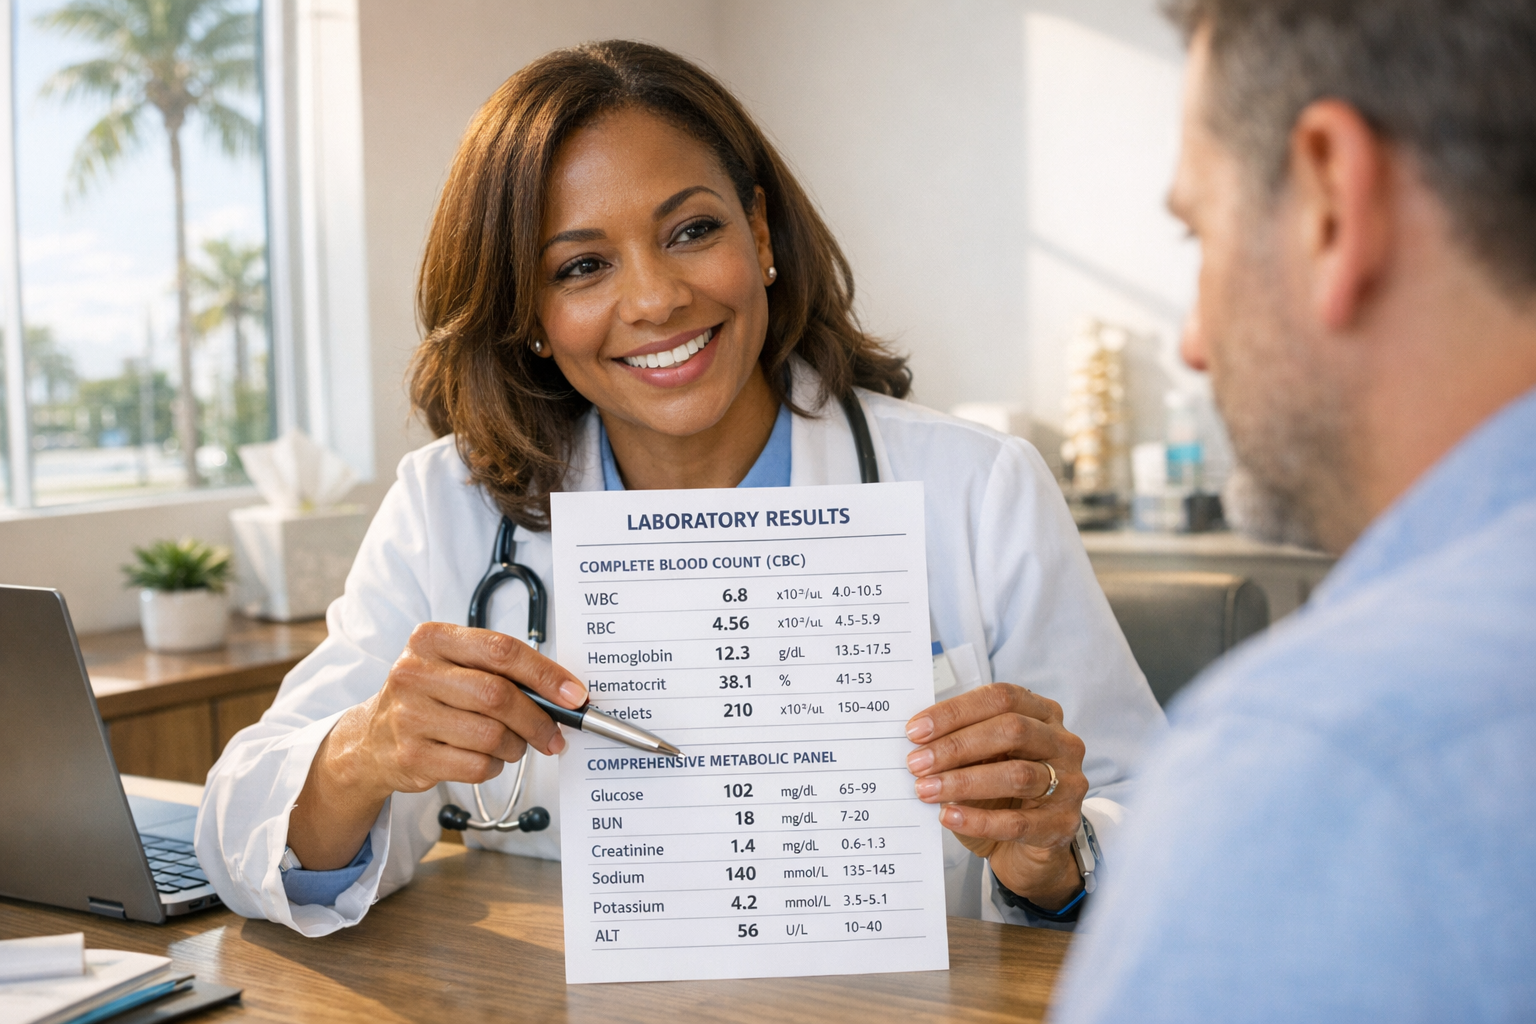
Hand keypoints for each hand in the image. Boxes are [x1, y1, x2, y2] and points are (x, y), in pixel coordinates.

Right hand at [288, 623, 586, 868]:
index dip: (545, 674)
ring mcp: (408, 716)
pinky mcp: (411, 756)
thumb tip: (563, 694)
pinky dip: (493, 766)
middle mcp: (414, 673)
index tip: (574, 695)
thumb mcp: (455, 665)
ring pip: (491, 735)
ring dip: (515, 746)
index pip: (501, 650)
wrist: (372, 739)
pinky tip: (486, 759)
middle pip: (498, 696)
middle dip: (538, 719)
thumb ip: (501, 670)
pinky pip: (476, 765)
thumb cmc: (429, 696)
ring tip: (512, 744)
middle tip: (555, 734)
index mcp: (431, 640)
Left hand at [906, 683, 1086, 909]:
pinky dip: (978, 819)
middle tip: (917, 763)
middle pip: (1012, 730)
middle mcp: (1062, 743)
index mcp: (1042, 714)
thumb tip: (917, 740)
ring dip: (963, 782)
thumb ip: (960, 743)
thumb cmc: (999, 794)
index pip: (1000, 698)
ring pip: (1016, 775)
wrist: (1026, 849)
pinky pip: (1017, 822)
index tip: (915, 731)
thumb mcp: (981, 760)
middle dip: (957, 745)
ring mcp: (1068, 784)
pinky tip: (949, 817)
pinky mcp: (1062, 824)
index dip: (955, 711)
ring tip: (926, 789)